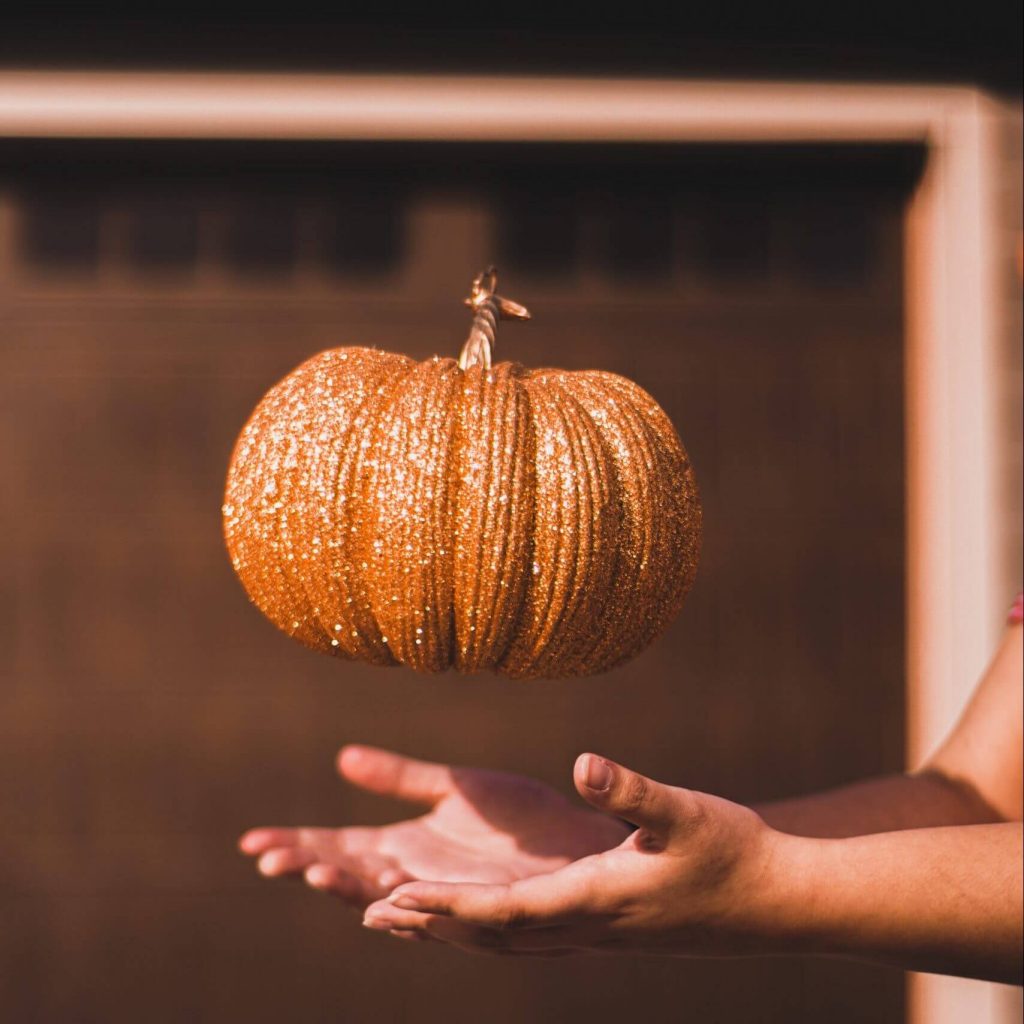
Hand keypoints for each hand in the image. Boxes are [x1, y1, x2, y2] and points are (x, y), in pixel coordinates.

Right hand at [239, 746, 630, 911]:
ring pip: (382, 896)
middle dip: (307, 866)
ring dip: (346, 888)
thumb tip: (341, 758)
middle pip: (348, 873)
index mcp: (403, 845)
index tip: (250, 842)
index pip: (336, 847)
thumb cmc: (516, 819)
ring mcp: (442, 893)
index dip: (296, 844)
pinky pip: (433, 912)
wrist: (575, 840)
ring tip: (312, 873)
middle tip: (268, 860)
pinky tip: (378, 905)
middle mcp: (415, 875)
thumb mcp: (452, 786)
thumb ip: (400, 776)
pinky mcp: (477, 905)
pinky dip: (403, 911)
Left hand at [360, 754, 781, 956]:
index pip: (503, 911)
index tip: (393, 896)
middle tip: (368, 909)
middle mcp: (585, 926)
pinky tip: (481, 913)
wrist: (776, 903)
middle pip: (491, 932)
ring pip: (508, 936)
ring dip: (452, 928)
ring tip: (405, 915)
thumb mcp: (684, 811)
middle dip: (429, 923)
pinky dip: (489, 924)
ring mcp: (596, 931)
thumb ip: (631, 790)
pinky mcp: (608, 924)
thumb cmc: (732, 853)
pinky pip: (532, 929)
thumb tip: (582, 763)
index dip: (445, 906)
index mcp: (594, 900)